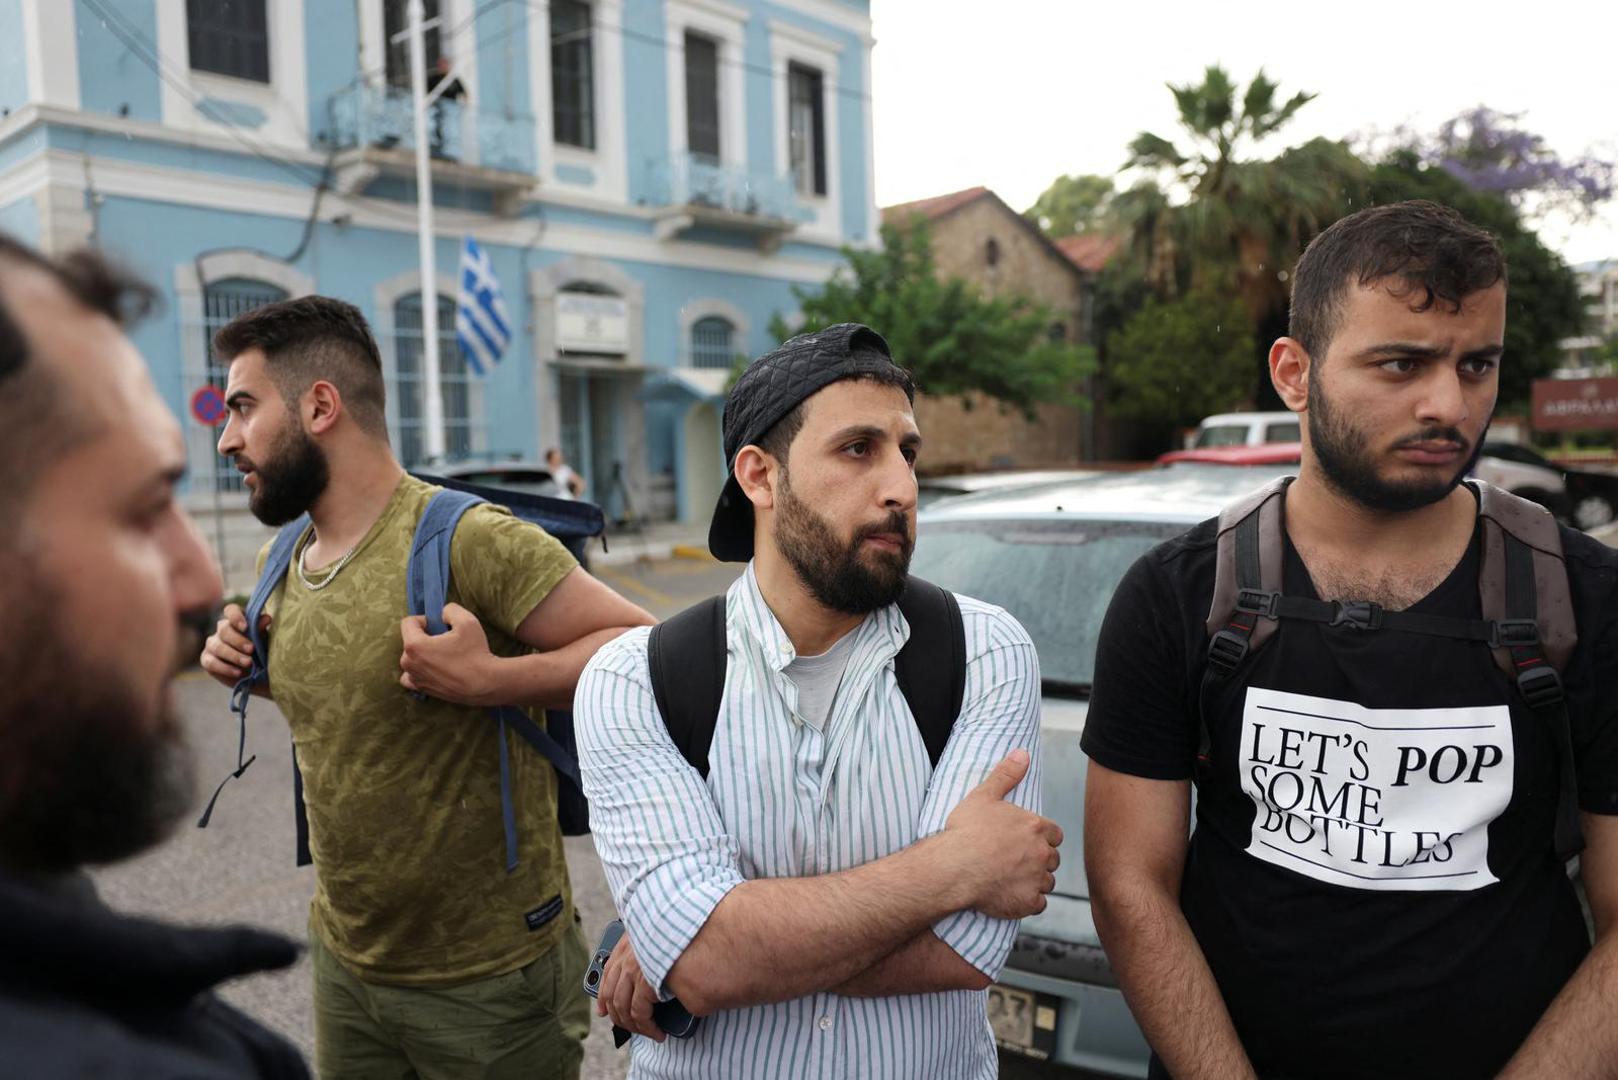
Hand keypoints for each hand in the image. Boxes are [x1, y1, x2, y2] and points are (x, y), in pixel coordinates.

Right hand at [200, 603, 269, 688]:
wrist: (256, 674)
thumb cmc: (261, 651)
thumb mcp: (264, 640)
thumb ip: (261, 629)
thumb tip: (266, 618)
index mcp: (236, 620)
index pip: (231, 610)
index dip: (236, 617)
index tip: (245, 627)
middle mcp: (222, 630)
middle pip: (224, 629)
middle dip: (238, 640)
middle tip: (251, 649)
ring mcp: (212, 644)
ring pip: (217, 646)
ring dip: (233, 655)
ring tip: (248, 663)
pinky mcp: (207, 660)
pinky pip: (211, 662)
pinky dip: (225, 668)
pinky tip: (237, 672)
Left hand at [399, 602, 497, 705]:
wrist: (484, 683)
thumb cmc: (475, 652)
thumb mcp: (467, 621)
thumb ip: (450, 610)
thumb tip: (443, 614)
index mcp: (414, 645)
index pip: (408, 622)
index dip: (425, 619)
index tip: (440, 626)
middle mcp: (408, 662)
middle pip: (410, 640)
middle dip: (425, 638)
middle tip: (446, 642)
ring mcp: (414, 677)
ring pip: (411, 658)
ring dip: (422, 654)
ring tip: (443, 656)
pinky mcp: (422, 689)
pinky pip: (411, 676)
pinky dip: (419, 671)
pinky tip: (434, 669)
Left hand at [596, 932, 665, 1041]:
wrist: (682, 925)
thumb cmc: (673, 931)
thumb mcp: (653, 935)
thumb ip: (643, 947)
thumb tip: (642, 963)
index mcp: (624, 946)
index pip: (607, 975)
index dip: (603, 998)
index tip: (603, 1011)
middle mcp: (625, 960)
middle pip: (613, 998)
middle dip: (620, 1018)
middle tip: (631, 1027)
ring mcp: (633, 971)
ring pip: (624, 1009)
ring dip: (635, 1027)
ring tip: (649, 1033)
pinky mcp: (646, 982)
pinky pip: (640, 1014)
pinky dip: (648, 1027)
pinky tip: (656, 1031)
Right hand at [943, 749, 1062, 918]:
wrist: (953, 867)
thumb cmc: (965, 831)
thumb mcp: (983, 795)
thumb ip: (1006, 774)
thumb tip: (1022, 753)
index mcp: (1036, 827)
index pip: (1054, 834)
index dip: (1041, 838)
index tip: (1025, 841)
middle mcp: (1041, 853)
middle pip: (1052, 859)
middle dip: (1039, 860)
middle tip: (1016, 861)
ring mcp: (1036, 879)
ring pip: (1046, 883)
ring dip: (1035, 882)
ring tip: (1012, 879)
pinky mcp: (1027, 903)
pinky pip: (1038, 905)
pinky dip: (1027, 902)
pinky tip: (1011, 896)